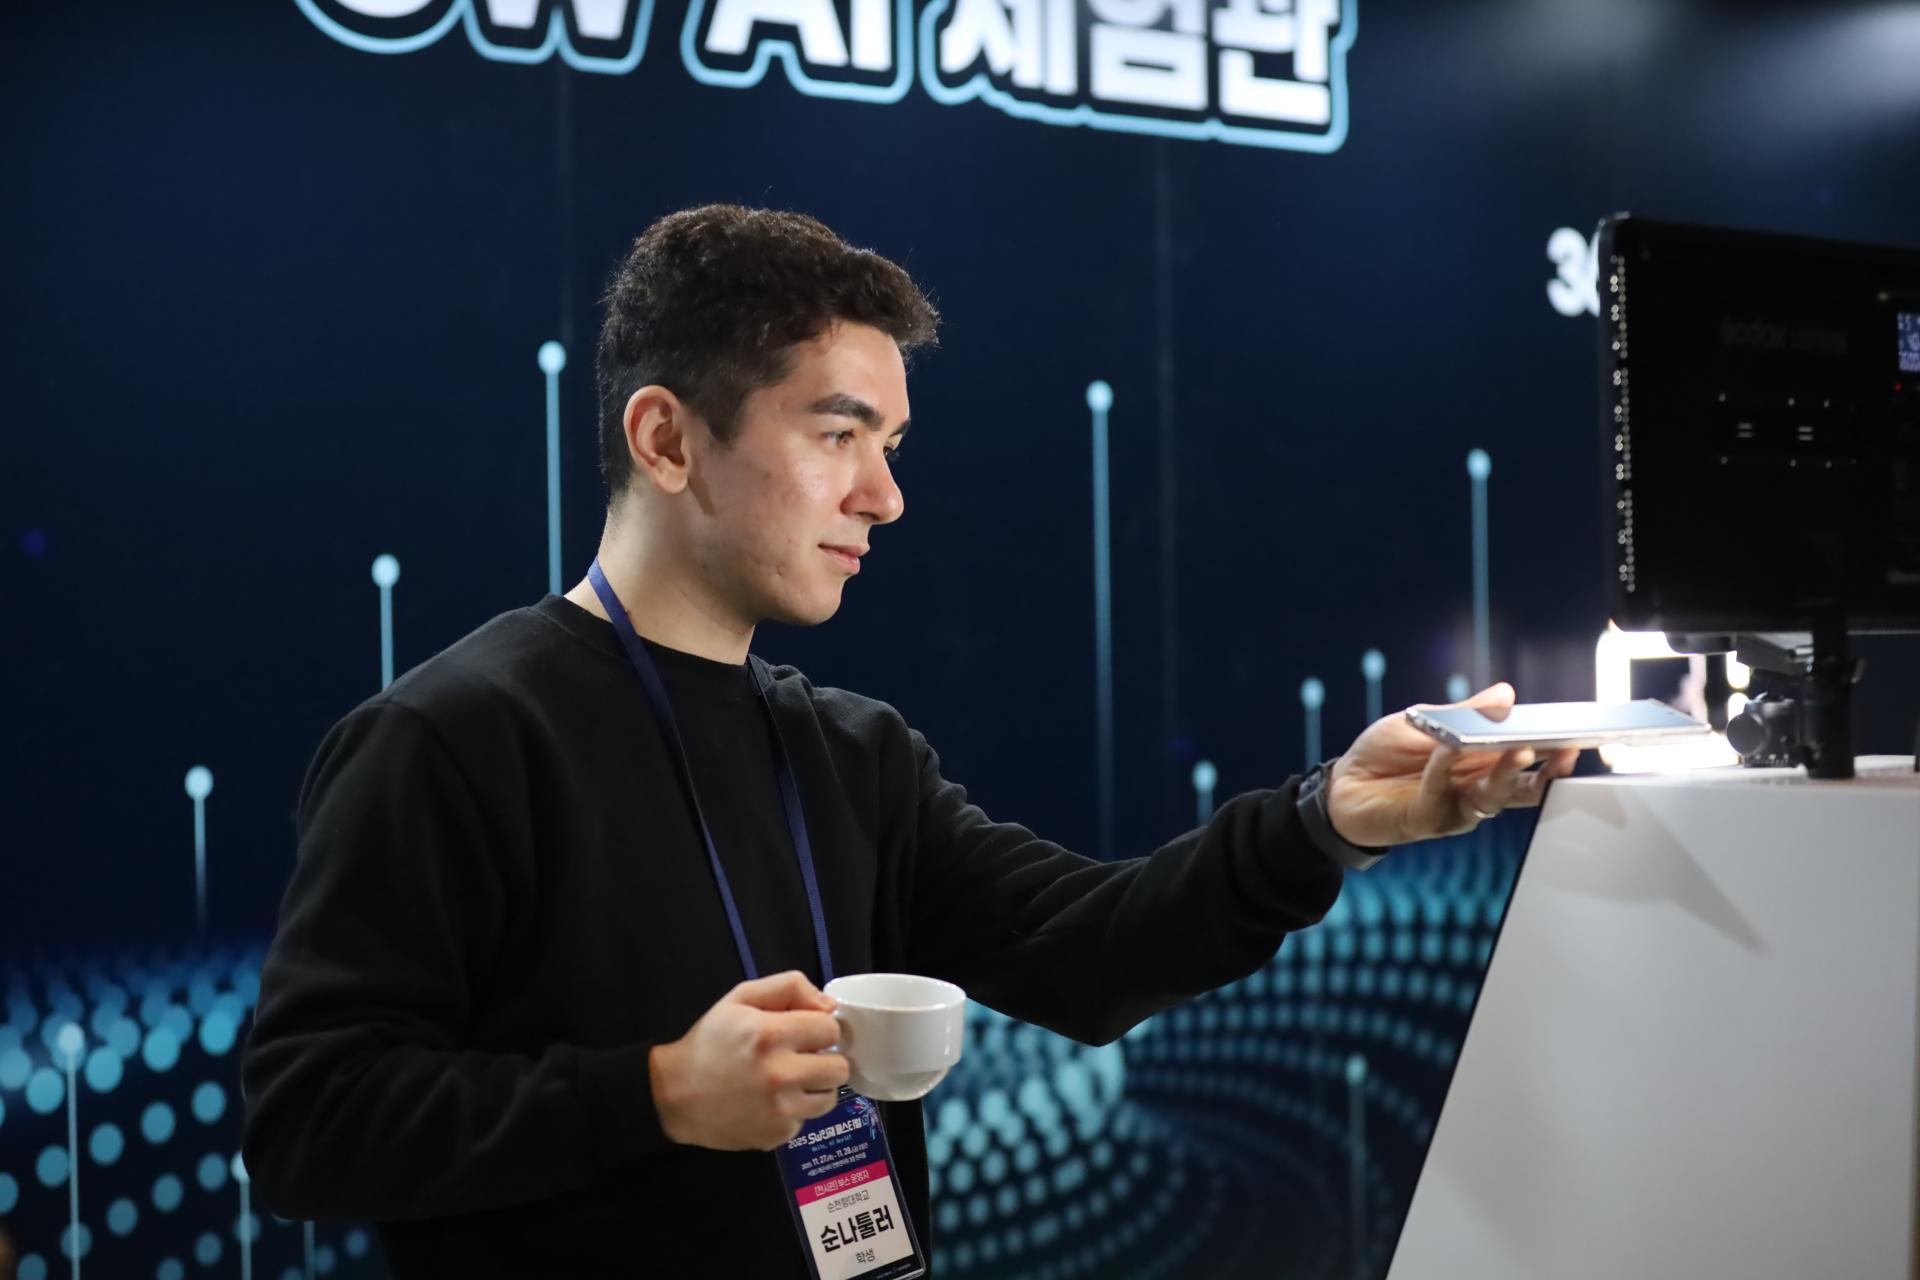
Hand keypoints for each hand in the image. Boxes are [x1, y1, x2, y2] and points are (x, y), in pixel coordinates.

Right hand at [649, 970, 849, 1150]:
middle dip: (824, 1059)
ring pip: (830, 1098)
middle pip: (839, 1067)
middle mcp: (779, 1075)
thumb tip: (830, 1006)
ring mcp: (780, 1110)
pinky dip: (793, 1112)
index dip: (819, 1027)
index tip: (804, 1032)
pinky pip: (805, 1121)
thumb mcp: (740, 998)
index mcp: (770, 1035)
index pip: (830, 1028)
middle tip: (801, 1059)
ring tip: (788, 1082)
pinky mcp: (777, 1136)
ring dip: (814, 1088)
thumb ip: (789, 988)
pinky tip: (769, 1103)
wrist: (674, 1095)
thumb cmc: (709, 1042)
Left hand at [1325, 682, 1579, 847]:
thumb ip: (1465, 713)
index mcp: (1482, 765)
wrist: (1341, 784)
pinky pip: (1442, 797)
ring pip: (1493, 798)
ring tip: (1518, 749)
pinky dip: (1444, 771)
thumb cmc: (1385, 753)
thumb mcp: (1423, 722)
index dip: (1554, 753)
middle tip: (1561, 748)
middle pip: (1523, 786)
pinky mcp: (1426, 820)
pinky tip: (1445, 750)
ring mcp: (1454, 809)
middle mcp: (1475, 790)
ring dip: (1507, 774)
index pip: (1529, 762)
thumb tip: (1506, 694)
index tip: (1577, 735)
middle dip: (1545, 768)